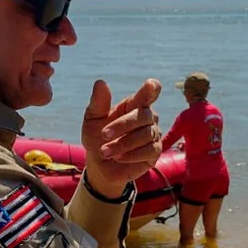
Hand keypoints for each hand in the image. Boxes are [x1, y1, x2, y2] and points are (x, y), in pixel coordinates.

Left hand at [81, 79, 162, 198]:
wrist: (99, 164)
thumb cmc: (97, 137)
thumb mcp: (92, 120)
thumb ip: (98, 103)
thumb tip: (100, 82)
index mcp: (134, 104)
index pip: (149, 93)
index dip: (151, 89)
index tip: (151, 85)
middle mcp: (148, 117)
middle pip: (144, 115)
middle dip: (122, 125)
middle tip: (103, 135)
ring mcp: (153, 134)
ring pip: (146, 134)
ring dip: (123, 143)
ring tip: (105, 151)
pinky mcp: (155, 152)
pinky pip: (150, 150)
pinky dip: (131, 154)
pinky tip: (118, 157)